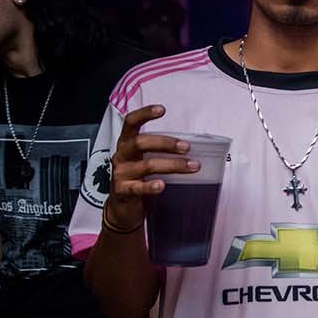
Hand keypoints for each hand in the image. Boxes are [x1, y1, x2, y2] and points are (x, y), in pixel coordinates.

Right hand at [106, 104, 197, 231]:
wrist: (123, 208)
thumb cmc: (139, 179)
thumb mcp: (146, 160)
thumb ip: (161, 151)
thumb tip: (196, 144)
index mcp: (127, 144)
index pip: (130, 123)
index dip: (144, 114)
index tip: (162, 109)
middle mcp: (122, 156)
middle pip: (140, 143)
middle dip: (166, 143)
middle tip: (187, 147)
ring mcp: (120, 174)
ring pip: (146, 165)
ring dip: (172, 165)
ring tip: (192, 166)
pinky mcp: (122, 191)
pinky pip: (137, 187)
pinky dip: (150, 186)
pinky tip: (162, 185)